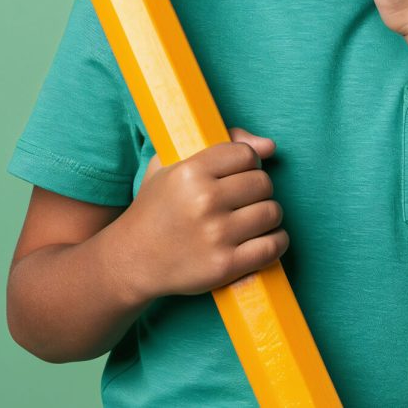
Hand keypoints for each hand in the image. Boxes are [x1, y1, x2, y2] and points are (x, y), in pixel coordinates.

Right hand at [114, 128, 287, 302]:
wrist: (132, 259)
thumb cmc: (156, 206)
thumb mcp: (172, 162)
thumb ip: (224, 142)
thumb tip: (269, 146)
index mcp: (190, 171)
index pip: (246, 155)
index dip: (247, 163)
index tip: (238, 173)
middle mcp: (204, 201)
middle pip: (263, 183)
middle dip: (258, 189)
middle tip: (243, 199)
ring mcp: (215, 235)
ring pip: (272, 212)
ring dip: (267, 215)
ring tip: (251, 218)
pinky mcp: (225, 266)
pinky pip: (273, 246)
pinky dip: (275, 241)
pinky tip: (261, 238)